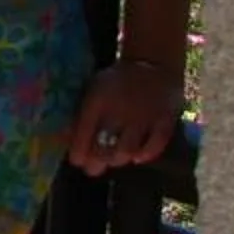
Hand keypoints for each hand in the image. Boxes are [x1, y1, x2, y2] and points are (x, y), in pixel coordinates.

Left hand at [68, 60, 182, 174]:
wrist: (153, 64)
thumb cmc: (117, 80)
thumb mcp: (94, 89)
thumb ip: (84, 112)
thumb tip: (67, 137)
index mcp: (98, 100)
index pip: (84, 132)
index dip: (79, 151)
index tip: (76, 161)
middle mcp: (120, 110)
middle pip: (105, 146)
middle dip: (96, 161)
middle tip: (92, 169)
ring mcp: (145, 117)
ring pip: (128, 150)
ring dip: (117, 159)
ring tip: (112, 161)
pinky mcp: (166, 120)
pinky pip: (156, 145)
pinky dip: (146, 154)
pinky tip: (136, 158)